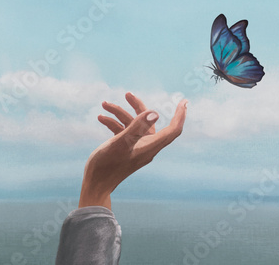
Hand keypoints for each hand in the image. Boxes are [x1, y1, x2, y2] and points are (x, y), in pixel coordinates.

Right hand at [78, 92, 187, 208]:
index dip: (180, 115)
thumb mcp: (120, 143)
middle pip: (149, 121)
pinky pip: (124, 131)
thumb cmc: (106, 166)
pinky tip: (101, 118)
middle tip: (128, 94)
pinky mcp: (125, 149)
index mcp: (150, 146)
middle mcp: (146, 147)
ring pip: (132, 124)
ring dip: (119, 113)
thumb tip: (155, 113)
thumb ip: (136, 128)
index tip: (184, 102)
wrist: (94, 185)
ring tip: (104, 104)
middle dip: (137, 106)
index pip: (173, 129)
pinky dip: (114, 123)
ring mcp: (135, 148)